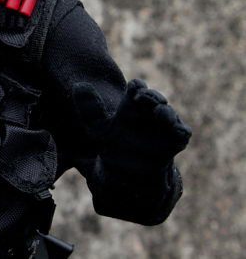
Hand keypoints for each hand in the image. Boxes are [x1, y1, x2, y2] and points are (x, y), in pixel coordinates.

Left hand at [72, 79, 191, 173]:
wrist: (128, 175)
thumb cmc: (115, 146)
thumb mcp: (99, 128)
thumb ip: (90, 109)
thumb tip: (79, 85)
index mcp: (132, 106)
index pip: (137, 89)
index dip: (137, 87)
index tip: (134, 88)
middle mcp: (149, 113)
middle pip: (155, 99)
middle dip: (152, 97)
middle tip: (144, 98)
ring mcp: (163, 128)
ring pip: (169, 115)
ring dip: (166, 113)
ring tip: (160, 113)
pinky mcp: (173, 144)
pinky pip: (181, 134)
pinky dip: (180, 131)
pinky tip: (177, 131)